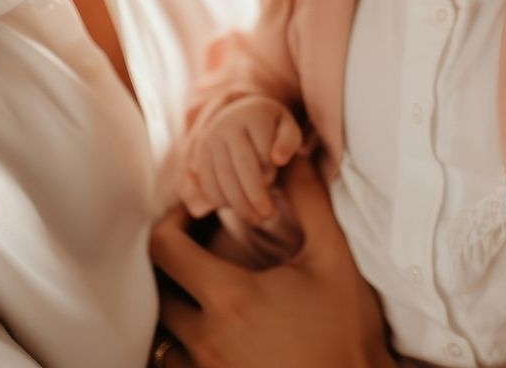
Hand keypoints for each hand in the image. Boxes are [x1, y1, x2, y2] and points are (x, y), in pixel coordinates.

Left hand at [152, 157, 396, 367]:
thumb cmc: (347, 331)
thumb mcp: (334, 257)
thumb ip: (309, 199)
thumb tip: (293, 156)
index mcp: (230, 299)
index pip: (165, 249)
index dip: (174, 221)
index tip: (199, 213)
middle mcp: (208, 340)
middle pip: (158, 292)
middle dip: (174, 262)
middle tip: (199, 245)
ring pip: (162, 337)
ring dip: (174, 308)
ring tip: (201, 290)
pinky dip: (181, 349)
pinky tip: (210, 334)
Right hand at [181, 96, 302, 223]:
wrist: (242, 115)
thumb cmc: (272, 129)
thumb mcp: (288, 129)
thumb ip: (289, 142)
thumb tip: (278, 159)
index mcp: (253, 114)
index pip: (263, 150)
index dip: (269, 173)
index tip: (275, 187)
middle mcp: (228, 122)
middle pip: (242, 164)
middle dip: (255, 195)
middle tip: (267, 216)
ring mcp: (211, 137)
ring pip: (223, 175)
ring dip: (238, 203)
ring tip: (254, 219)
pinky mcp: (200, 151)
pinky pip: (207, 180)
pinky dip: (219, 199)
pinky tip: (234, 209)